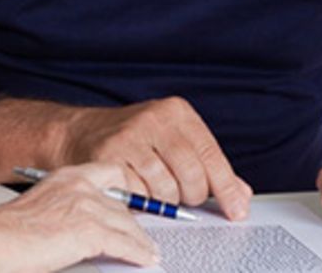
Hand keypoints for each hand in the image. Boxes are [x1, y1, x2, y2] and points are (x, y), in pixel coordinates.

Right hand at [0, 163, 158, 270]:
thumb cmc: (8, 231)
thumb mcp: (43, 208)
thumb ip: (67, 209)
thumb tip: (86, 226)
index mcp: (67, 176)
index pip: (111, 173)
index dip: (126, 191)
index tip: (135, 206)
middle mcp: (81, 186)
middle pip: (122, 204)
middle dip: (135, 223)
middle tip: (144, 236)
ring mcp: (87, 207)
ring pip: (128, 225)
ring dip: (141, 241)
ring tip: (148, 252)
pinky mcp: (91, 231)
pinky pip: (125, 244)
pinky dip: (138, 254)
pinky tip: (144, 259)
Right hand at [60, 97, 251, 218]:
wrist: (80, 132)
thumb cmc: (133, 139)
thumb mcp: (174, 140)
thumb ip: (207, 165)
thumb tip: (240, 194)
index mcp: (177, 112)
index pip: (211, 156)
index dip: (226, 188)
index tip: (236, 209)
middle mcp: (154, 119)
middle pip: (192, 176)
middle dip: (192, 196)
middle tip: (183, 196)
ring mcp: (130, 137)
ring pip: (167, 190)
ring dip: (165, 201)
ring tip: (155, 188)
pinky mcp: (109, 158)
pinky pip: (140, 195)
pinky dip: (142, 200)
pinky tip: (137, 187)